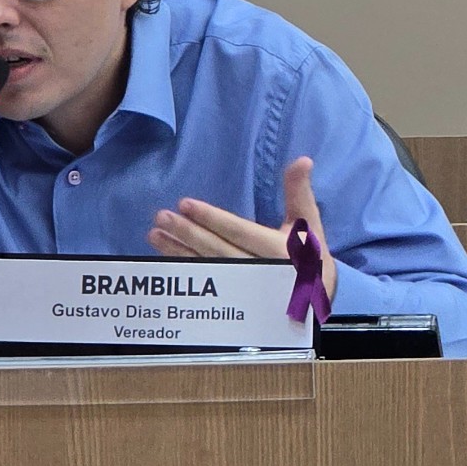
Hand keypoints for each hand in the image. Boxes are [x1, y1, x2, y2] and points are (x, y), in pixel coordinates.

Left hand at [149, 156, 338, 301]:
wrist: (311, 305)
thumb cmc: (309, 258)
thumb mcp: (309, 224)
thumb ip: (300, 193)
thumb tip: (302, 160)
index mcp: (277, 251)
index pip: (239, 232)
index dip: (211, 218)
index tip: (185, 204)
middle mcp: (256, 272)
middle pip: (217, 250)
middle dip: (188, 233)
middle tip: (161, 217)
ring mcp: (241, 290)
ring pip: (205, 267)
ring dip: (178, 251)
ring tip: (155, 234)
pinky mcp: (230, 300)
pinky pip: (203, 281)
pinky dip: (183, 268)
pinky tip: (166, 255)